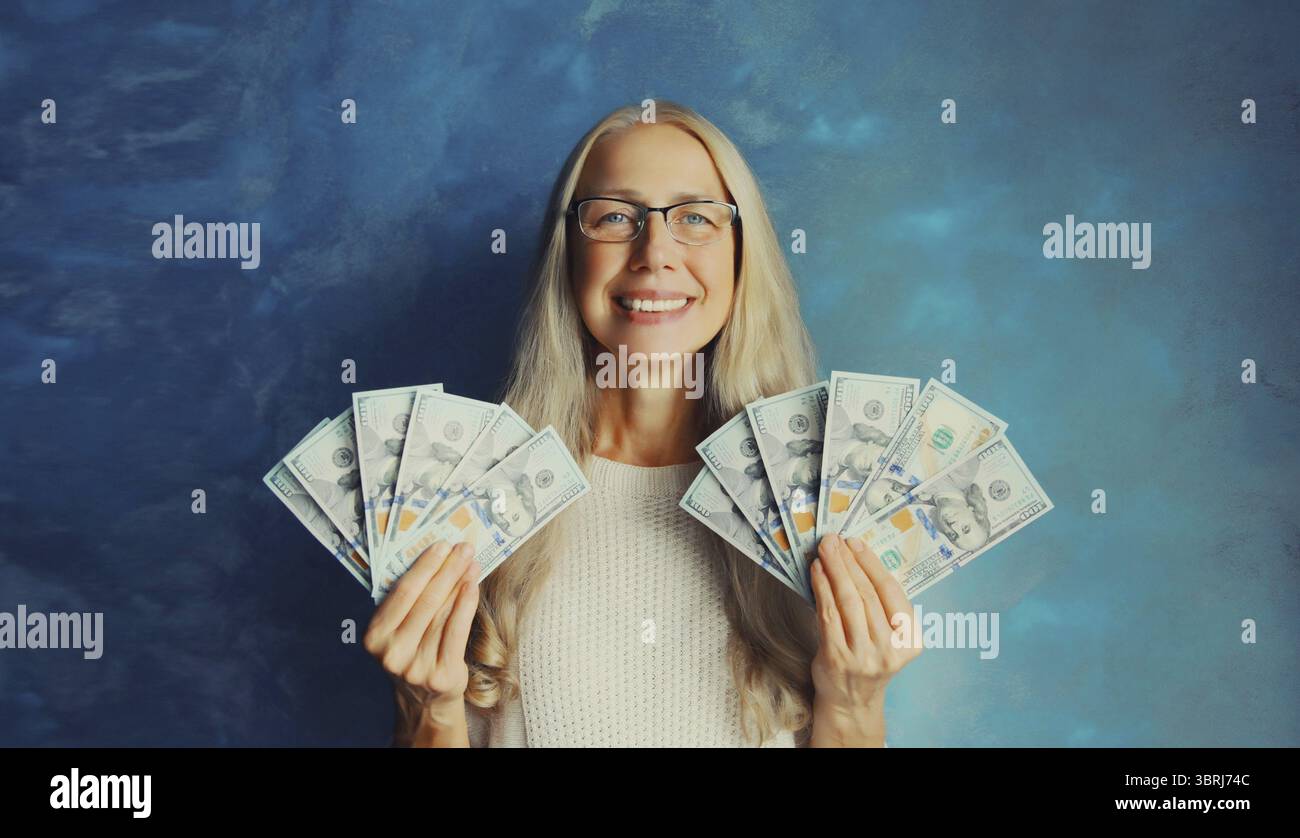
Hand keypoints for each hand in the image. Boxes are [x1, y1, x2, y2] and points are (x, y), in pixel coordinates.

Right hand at [363, 540, 479, 725]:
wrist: (425, 700)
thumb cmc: (414, 652)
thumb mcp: (399, 630)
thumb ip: (409, 602)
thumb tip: (438, 557)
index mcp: (374, 637)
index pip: (402, 593)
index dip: (424, 566)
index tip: (442, 545)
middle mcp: (392, 653)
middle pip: (426, 600)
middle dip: (447, 569)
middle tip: (464, 548)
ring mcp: (416, 667)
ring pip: (444, 613)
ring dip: (460, 582)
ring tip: (472, 562)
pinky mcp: (441, 675)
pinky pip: (457, 630)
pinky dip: (467, 604)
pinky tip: (473, 585)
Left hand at [809, 533, 921, 745]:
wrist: (851, 701)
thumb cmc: (868, 659)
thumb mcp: (887, 636)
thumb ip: (880, 605)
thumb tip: (855, 558)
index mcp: (910, 641)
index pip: (891, 592)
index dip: (871, 563)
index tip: (855, 543)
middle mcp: (889, 649)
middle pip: (868, 593)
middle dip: (848, 561)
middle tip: (834, 540)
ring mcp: (863, 655)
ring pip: (848, 601)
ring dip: (834, 570)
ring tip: (824, 551)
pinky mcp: (837, 658)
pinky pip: (828, 614)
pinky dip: (821, 588)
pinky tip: (816, 572)